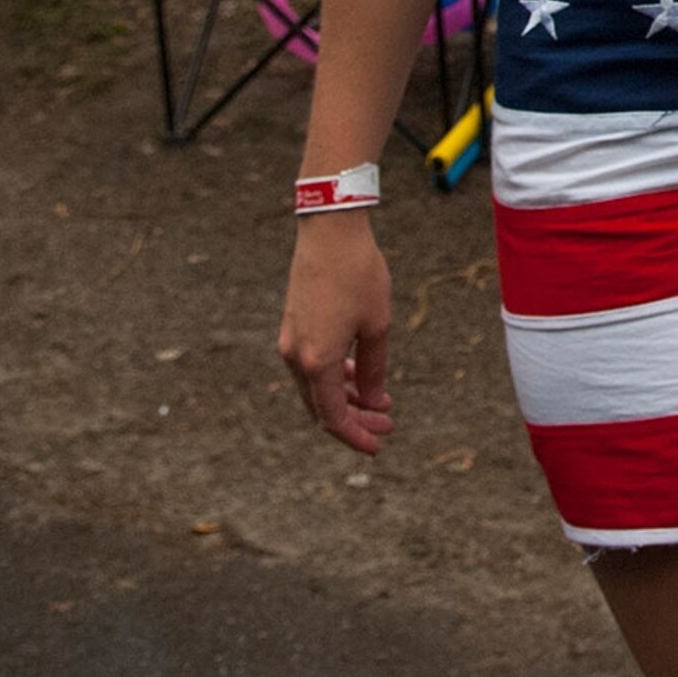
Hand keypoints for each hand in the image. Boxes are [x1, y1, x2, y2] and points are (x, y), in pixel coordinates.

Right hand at [279, 210, 393, 454]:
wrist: (330, 230)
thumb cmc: (359, 275)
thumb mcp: (377, 326)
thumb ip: (374, 369)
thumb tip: (374, 402)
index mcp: (316, 361)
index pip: (333, 416)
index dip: (356, 435)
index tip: (379, 446)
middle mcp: (296, 356)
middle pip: (322, 406)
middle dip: (354, 420)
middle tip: (387, 424)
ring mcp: (291, 341)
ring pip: (315, 387)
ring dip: (345, 398)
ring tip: (378, 402)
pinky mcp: (293, 326)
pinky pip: (310, 366)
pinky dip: (333, 377)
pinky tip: (357, 375)